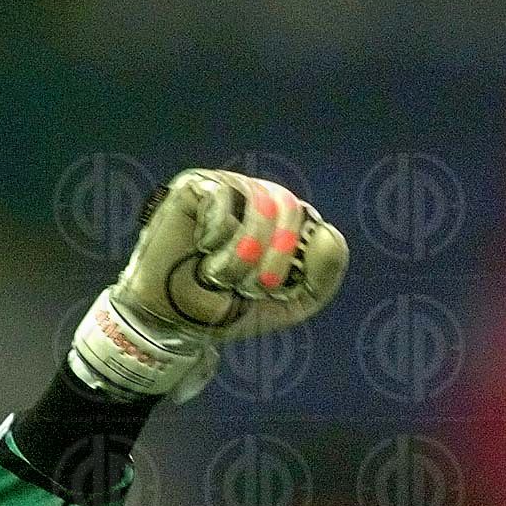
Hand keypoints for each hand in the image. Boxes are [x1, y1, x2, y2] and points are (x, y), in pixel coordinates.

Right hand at [69, 169, 348, 401]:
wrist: (176, 320)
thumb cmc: (230, 307)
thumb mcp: (289, 306)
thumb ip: (323, 278)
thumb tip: (329, 233)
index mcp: (285, 224)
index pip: (310, 224)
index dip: (296, 260)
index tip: (274, 289)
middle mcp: (259, 199)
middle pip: (289, 207)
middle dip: (275, 256)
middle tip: (253, 286)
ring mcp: (228, 189)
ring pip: (259, 204)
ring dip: (243, 252)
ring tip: (222, 275)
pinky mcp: (195, 185)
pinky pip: (222, 196)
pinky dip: (217, 234)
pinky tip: (202, 248)